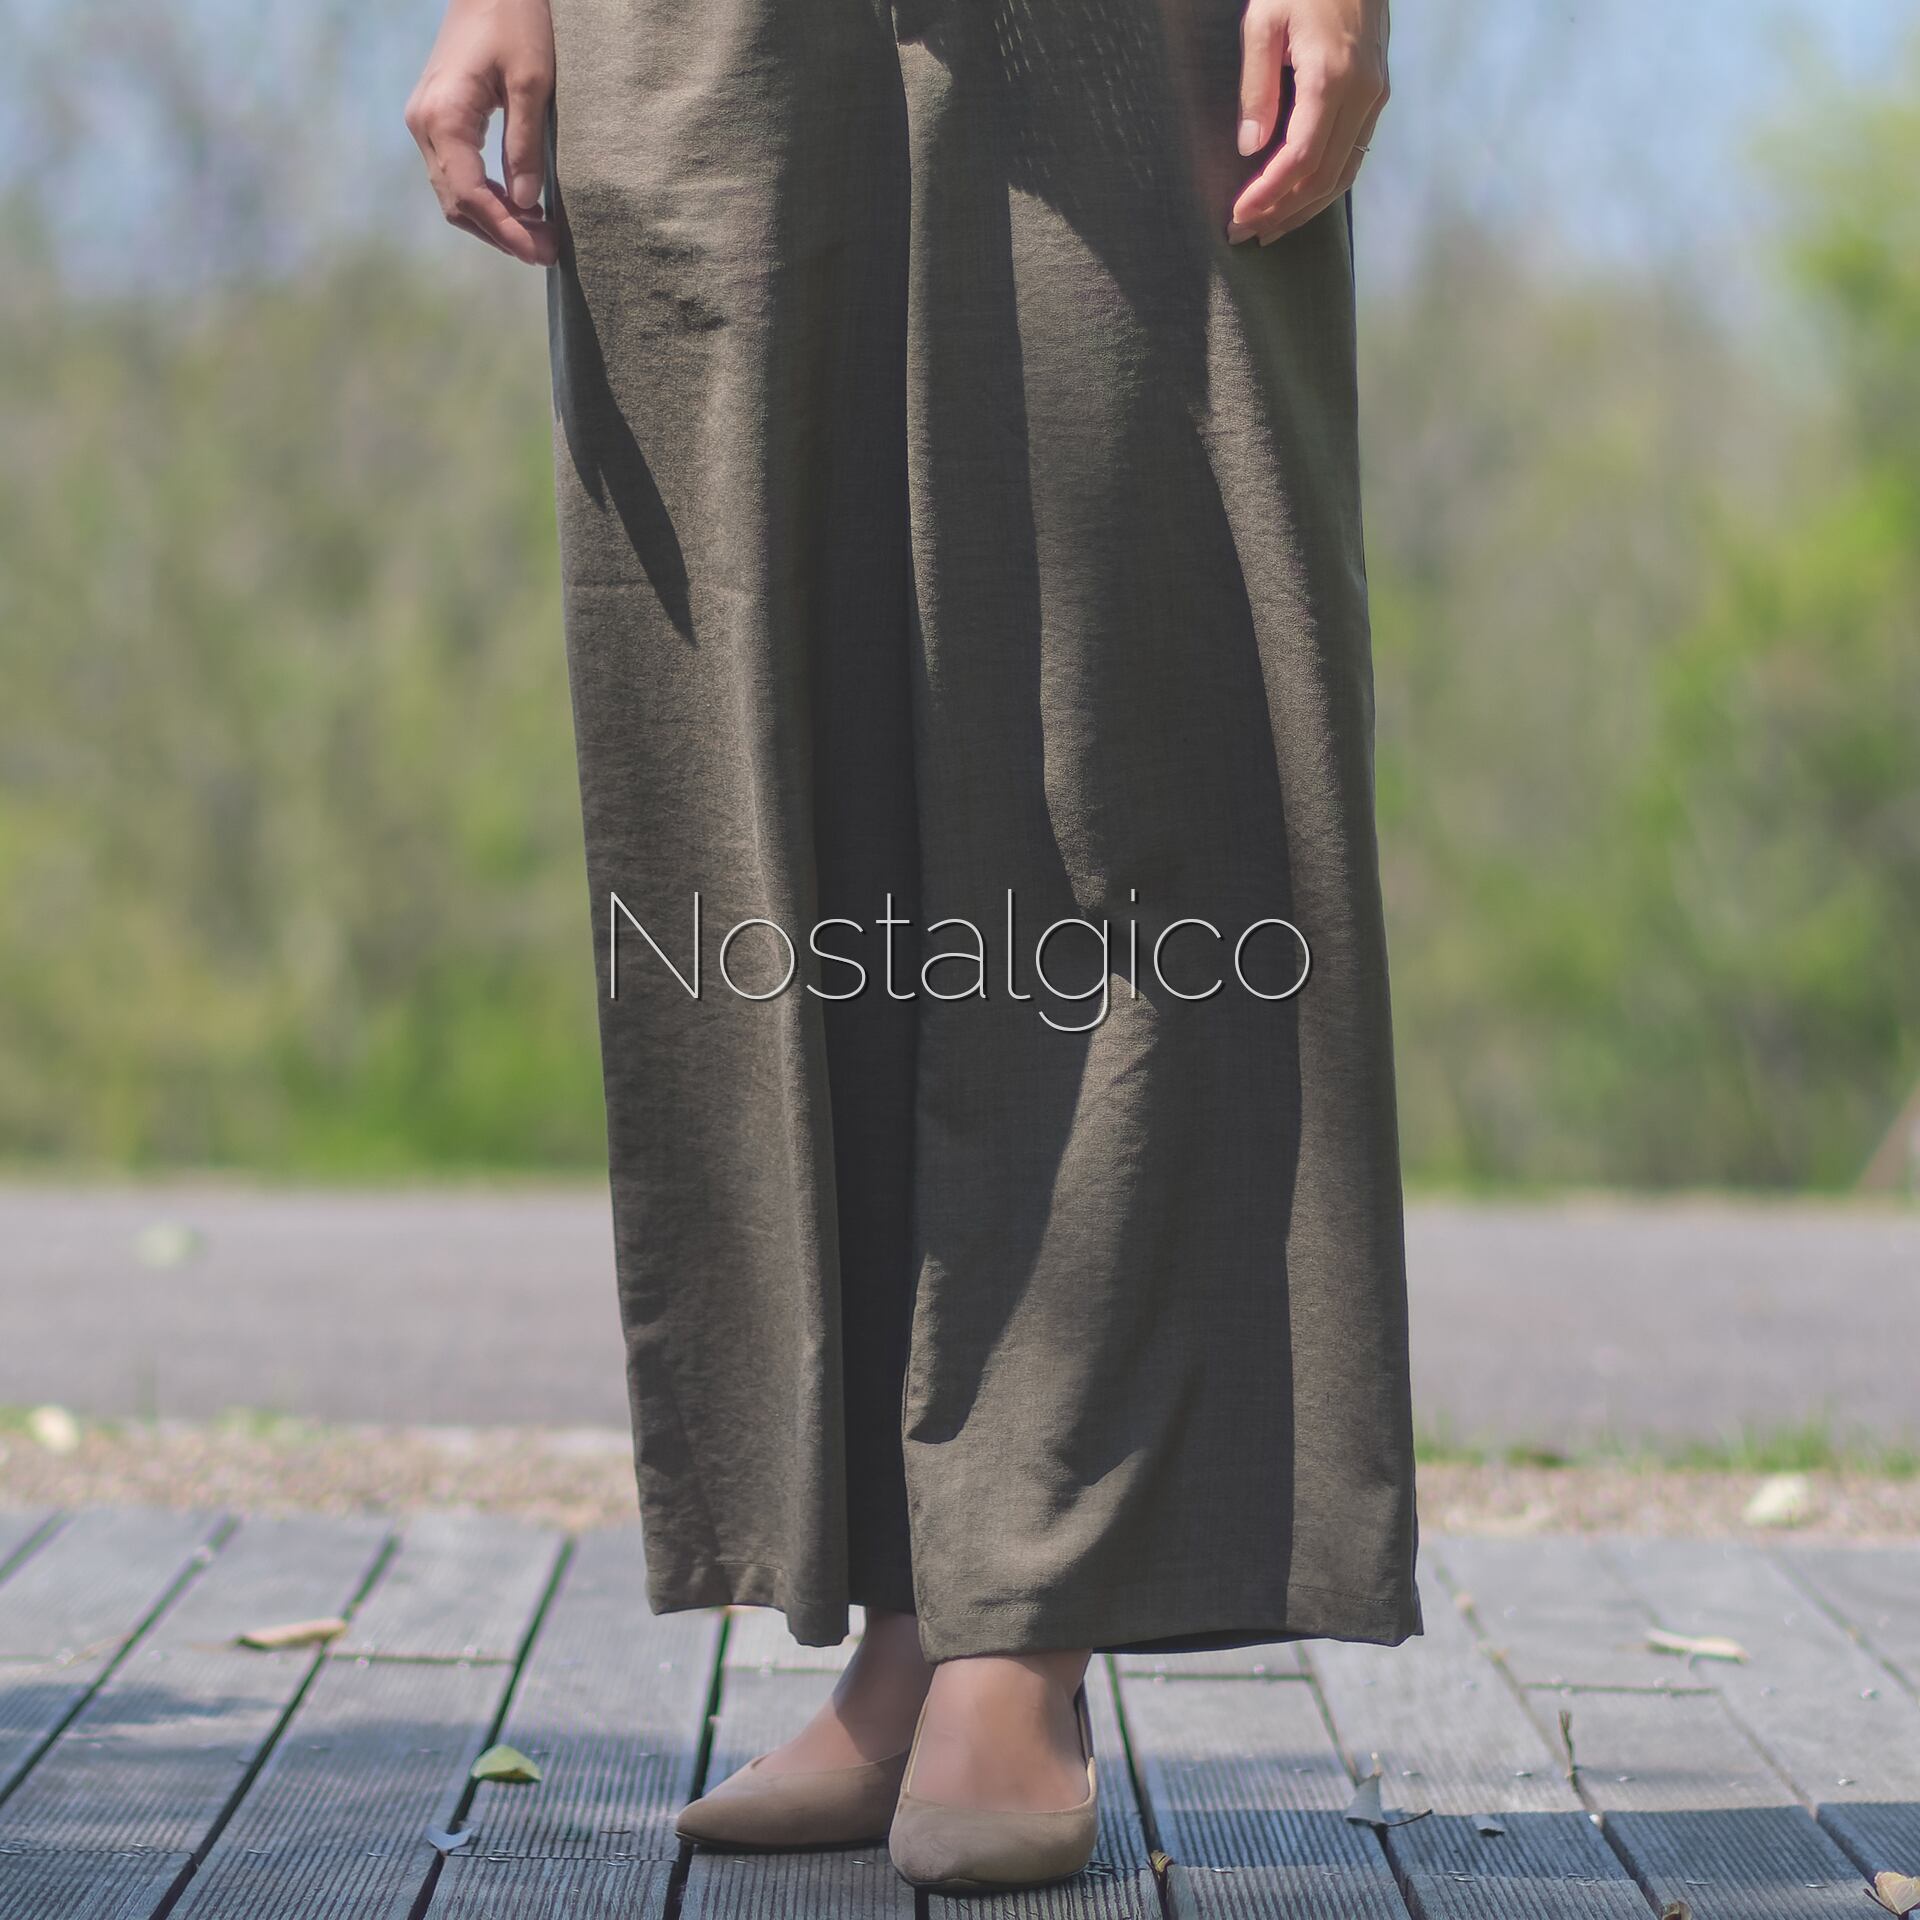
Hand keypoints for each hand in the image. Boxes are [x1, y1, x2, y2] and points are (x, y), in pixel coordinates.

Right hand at [405, 0, 558, 265]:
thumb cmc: (514, 21)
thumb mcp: (532, 83)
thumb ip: (526, 146)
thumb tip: (528, 205)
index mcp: (443, 116)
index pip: (470, 194)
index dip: (506, 230)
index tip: (540, 252)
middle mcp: (424, 124)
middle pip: (457, 203)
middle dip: (501, 233)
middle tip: (547, 252)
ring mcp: (425, 122)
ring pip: (453, 194)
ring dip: (493, 221)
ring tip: (537, 238)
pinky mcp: (436, 119)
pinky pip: (455, 174)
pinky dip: (485, 199)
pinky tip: (519, 209)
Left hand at [1227, 0, 1388, 244]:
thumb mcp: (1264, 21)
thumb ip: (1256, 86)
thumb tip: (1251, 147)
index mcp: (1332, 77)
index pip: (1300, 158)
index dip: (1268, 194)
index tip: (1238, 215)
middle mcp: (1363, 95)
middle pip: (1323, 178)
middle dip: (1281, 212)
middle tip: (1243, 233)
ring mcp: (1375, 97)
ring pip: (1343, 175)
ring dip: (1303, 209)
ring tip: (1267, 228)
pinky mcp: (1377, 96)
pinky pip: (1352, 156)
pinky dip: (1323, 186)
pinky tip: (1296, 199)